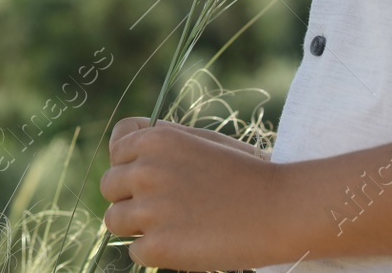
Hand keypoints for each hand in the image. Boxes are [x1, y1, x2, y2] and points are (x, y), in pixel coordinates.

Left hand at [100, 117, 287, 270]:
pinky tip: (183, 243)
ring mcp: (150, 210)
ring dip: (136, 225)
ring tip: (171, 226)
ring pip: (113, 220)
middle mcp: (146, 171)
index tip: (148, 174)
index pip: (116, 146)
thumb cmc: (248, 174)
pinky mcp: (159, 247)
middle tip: (163, 205)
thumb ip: (163, 141)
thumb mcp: (204, 141)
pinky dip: (154, 252)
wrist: (282, 210)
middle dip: (130, 195)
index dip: (129, 161)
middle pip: (109, 185)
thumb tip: (123, 148)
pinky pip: (134, 252)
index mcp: (156, 139)